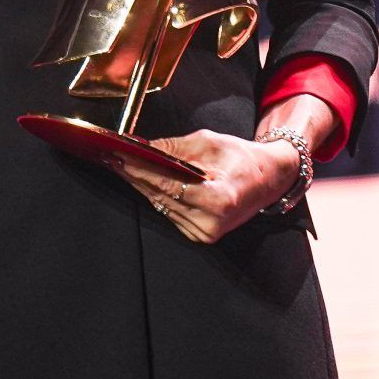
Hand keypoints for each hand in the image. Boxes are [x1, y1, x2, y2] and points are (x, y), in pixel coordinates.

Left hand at [114, 130, 301, 243]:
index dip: (139, 168)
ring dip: (139, 185)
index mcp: (219, 199)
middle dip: (134, 174)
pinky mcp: (200, 235)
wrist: (268, 179)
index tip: (118, 154)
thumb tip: (139, 146)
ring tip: (119, 165)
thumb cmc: (242, 158)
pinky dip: (155, 194)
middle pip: (160, 196)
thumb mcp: (208, 143)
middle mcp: (211, 222)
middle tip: (110, 158)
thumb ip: (172, 149)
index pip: (167, 183)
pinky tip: (140, 179)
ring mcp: (205, 233)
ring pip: (161, 205)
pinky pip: (169, 211)